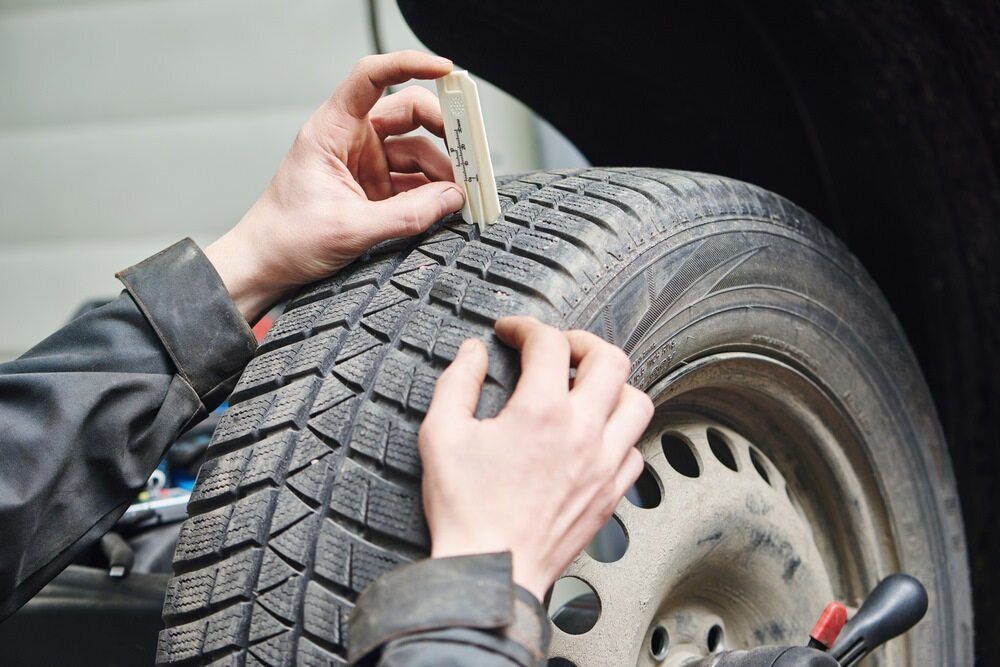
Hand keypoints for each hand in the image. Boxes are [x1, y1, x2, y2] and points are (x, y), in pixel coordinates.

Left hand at [205, 50, 463, 321]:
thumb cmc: (285, 238)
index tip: (445, 71)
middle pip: (407, 114)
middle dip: (441, 128)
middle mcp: (350, 141)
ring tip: (463, 192)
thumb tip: (452, 199)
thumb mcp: (351, 228)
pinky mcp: (373, 190)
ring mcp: (364, 165)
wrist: (266, 268)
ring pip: (416, 151)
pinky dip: (433, 192)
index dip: (409, 65)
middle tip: (469, 148)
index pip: (371, 77)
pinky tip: (447, 204)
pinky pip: (412, 182)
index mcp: (332, 131)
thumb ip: (407, 214)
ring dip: (442, 170)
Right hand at [418, 317, 654, 600]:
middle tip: (557, 349)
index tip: (511, 333)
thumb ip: (457, 382)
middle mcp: (582, 433)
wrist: (491, 571)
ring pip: (637, 403)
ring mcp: (603, 465)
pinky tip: (594, 436)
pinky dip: (620, 434)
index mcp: (540, 412)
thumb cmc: (466, 511)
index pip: (548, 343)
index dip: (526, 327)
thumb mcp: (441, 435)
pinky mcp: (610, 494)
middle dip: (581, 342)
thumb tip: (473, 353)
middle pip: (610, 360)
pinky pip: (635, 450)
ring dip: (612, 386)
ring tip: (585, 388)